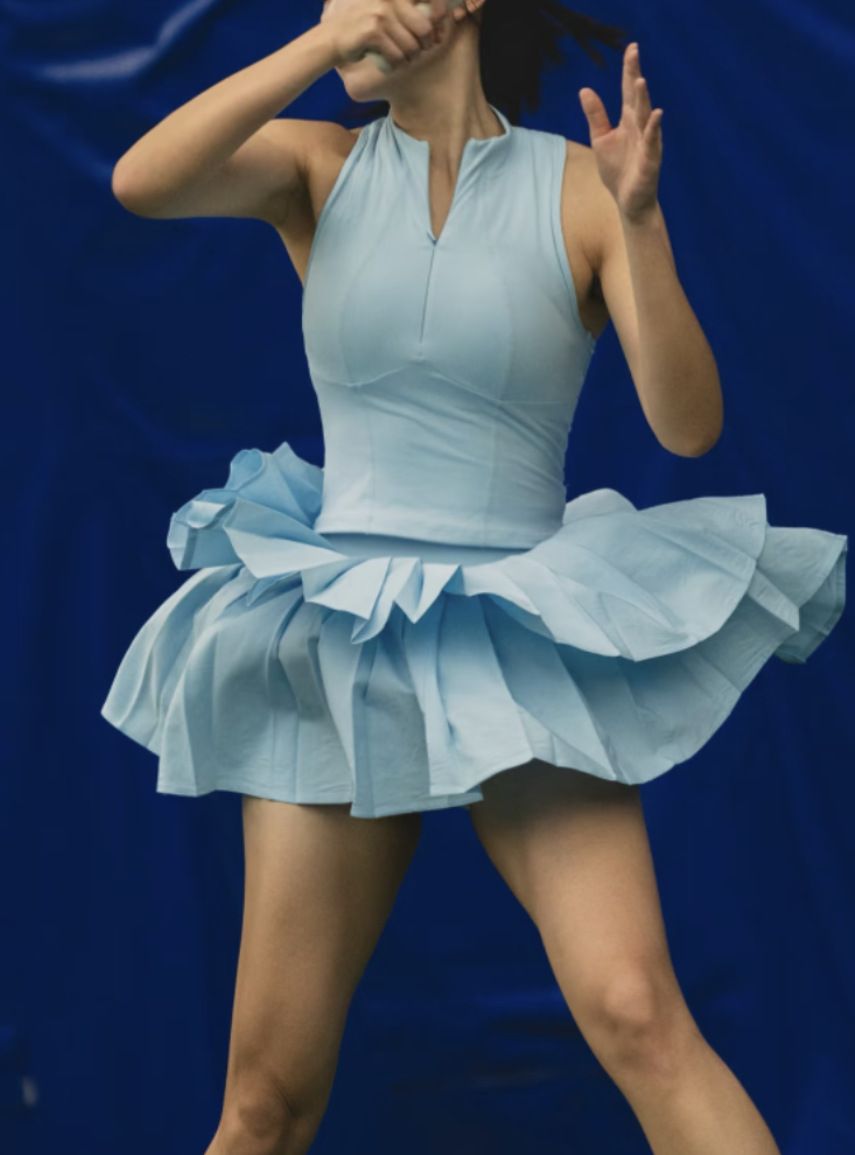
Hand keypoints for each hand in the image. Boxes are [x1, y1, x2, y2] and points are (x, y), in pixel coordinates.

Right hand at [324, 0, 451, 74]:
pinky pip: (397, 57)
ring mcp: (380, 14)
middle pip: (424, 29)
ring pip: (411, 47)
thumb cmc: (363, 27)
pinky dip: (395, 66)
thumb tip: (441, 19)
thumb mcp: (386, 10)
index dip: (440, 21)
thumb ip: (408, 11)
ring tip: (399, 60)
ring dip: (408, 59)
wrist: (332, 38)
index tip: (438, 37)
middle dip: (423, 46)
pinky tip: (388, 64)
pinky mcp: (373, 32)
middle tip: (415, 53)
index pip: (431, 4)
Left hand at [579, 42, 663, 223]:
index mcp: (629, 120)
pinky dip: (654, 129)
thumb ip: (596, 115)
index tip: (631, 48)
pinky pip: (652, 142)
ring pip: (645, 117)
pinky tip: (655, 114)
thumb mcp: (601, 139)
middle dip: (635, 75)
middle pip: (637, 97)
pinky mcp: (650, 160)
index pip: (628, 91)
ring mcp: (647, 142)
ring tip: (639, 80)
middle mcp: (640, 127)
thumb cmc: (618, 170)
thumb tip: (584, 89)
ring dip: (643, 99)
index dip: (629, 70)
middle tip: (633, 52)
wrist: (628, 202)